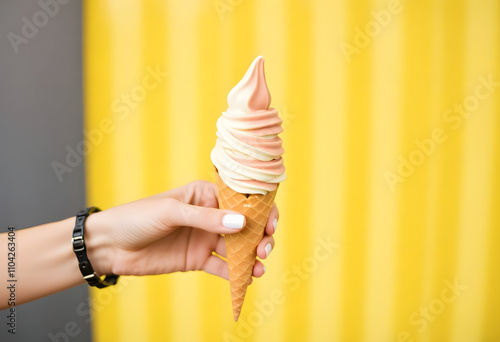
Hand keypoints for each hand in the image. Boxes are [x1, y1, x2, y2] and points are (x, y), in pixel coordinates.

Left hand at [85, 180, 278, 280]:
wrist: (110, 246)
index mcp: (205, 194)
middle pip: (244, 225)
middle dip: (260, 236)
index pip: (240, 199)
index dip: (260, 210)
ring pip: (238, 247)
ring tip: (259, 266)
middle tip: (265, 248)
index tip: (271, 223)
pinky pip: (223, 267)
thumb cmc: (137, 218)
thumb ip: (206, 219)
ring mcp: (205, 238)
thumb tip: (241, 223)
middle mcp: (209, 216)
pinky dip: (237, 274)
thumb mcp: (171, 213)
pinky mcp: (198, 260)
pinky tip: (246, 279)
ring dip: (252, 256)